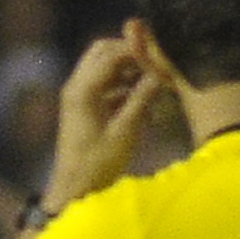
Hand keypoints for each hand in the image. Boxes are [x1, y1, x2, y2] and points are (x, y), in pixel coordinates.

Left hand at [44, 37, 167, 213]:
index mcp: (83, 89)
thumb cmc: (99, 162)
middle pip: (103, 52)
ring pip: (104, 67)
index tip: (163, 59)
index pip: (111, 54)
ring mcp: (79, 95)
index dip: (138, 52)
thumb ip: (142, 99)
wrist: (76, 186)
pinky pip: (106, 84)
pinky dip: (124, 85)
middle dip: (131, 54)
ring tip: (155, 84)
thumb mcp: (126, 131)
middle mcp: (77, 85)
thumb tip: (161, 74)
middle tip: (158, 66)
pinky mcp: (85, 106)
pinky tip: (144, 101)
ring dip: (129, 70)